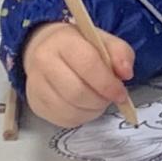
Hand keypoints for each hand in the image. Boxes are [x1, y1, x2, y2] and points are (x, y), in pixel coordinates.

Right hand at [21, 21, 135, 128]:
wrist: (47, 50)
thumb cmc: (79, 46)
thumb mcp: (103, 40)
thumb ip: (120, 53)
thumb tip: (126, 73)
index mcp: (62, 41)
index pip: (88, 64)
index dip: (108, 83)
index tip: (121, 93)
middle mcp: (43, 62)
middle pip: (77, 92)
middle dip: (100, 100)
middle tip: (110, 97)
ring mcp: (35, 85)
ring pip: (70, 110)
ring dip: (92, 110)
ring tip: (98, 100)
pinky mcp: (35, 104)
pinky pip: (63, 120)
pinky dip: (81, 117)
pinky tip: (85, 106)